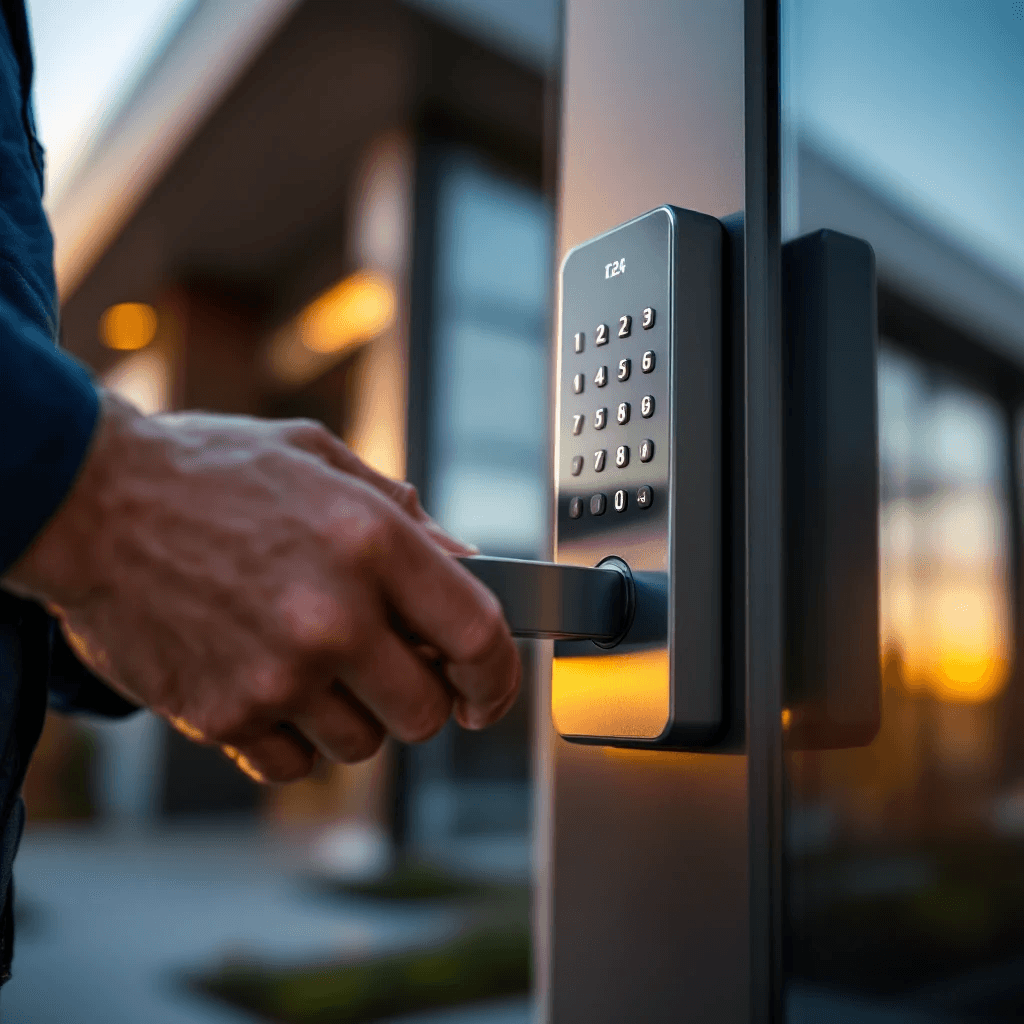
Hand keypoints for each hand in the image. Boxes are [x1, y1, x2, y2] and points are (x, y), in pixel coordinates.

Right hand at [3, 392, 520, 782]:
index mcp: (371, 541)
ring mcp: (275, 673)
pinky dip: (295, 740)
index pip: (477, 639)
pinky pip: (293, 765)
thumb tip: (466, 564)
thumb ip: (403, 514)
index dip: (498, 679)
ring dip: (355, 717)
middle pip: (424, 712)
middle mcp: (332, 615)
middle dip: (422, 700)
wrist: (91, 501)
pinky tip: (274, 688)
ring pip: (362, 744)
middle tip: (395, 673)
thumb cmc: (211, 472)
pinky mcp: (221, 714)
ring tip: (318, 667)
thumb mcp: (320, 459)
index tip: (487, 693)